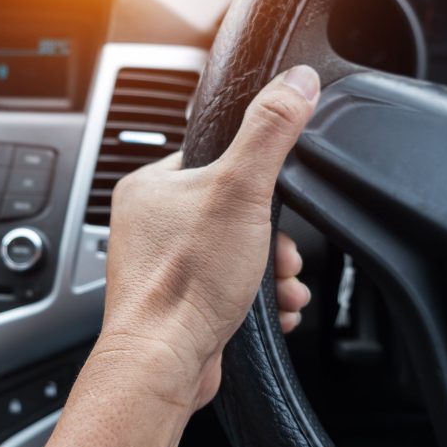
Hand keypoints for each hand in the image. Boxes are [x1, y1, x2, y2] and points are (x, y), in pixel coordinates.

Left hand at [95, 64, 320, 411]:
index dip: (258, 179)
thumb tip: (296, 82)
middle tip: (279, 254)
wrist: (163, 364)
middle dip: (271, 237)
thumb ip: (271, 131)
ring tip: (281, 286)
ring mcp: (162, 265)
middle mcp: (150, 224)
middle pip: (234, 210)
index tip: (275, 201)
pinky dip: (258, 297)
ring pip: (236, 252)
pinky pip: (228, 287)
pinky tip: (274, 310)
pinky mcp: (179, 302)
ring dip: (271, 270)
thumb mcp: (241, 190)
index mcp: (151, 186)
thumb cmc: (185, 283)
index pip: (214, 158)